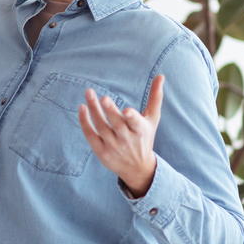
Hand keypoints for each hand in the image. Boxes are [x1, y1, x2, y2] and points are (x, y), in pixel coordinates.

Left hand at [78, 75, 164, 198]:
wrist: (137, 168)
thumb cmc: (145, 138)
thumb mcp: (152, 120)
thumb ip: (155, 98)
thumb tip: (161, 75)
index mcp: (140, 131)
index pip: (136, 123)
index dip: (131, 118)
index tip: (126, 111)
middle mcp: (126, 140)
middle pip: (116, 124)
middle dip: (110, 111)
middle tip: (103, 98)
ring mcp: (113, 147)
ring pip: (101, 127)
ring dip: (94, 110)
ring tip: (89, 93)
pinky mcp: (101, 152)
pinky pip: (90, 135)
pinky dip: (85, 122)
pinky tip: (82, 108)